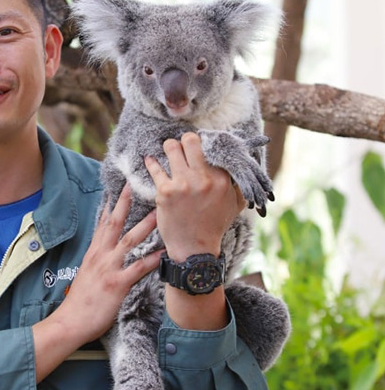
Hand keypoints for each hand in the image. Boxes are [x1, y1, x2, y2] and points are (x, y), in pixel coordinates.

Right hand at [31, 184, 163, 381]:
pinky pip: (138, 268)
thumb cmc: (79, 301)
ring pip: (129, 240)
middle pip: (114, 224)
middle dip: (126, 204)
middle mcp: (100, 256)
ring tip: (160, 212)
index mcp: (93, 253)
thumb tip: (104, 251)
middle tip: (136, 186)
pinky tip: (165, 251)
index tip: (120, 189)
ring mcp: (109, 268)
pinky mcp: (117, 284)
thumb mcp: (85, 274)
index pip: (102, 223)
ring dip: (146, 225)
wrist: (71, 321)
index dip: (111, 206)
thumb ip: (96, 260)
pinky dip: (153, 258)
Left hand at [144, 132, 244, 262]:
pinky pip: (155, 167)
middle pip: (190, 140)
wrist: (194, 249)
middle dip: (185, 141)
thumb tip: (239, 166)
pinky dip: (151, 163)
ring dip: (168, 148)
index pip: (212, 146)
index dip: (204, 143)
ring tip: (168, 151)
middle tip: (182, 147)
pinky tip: (150, 160)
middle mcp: (204, 178)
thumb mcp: (235, 204)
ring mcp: (183, 183)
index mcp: (222, 178)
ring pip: (171, 147)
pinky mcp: (165, 191)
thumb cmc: (214, 226)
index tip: (198, 145)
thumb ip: (238, 184)